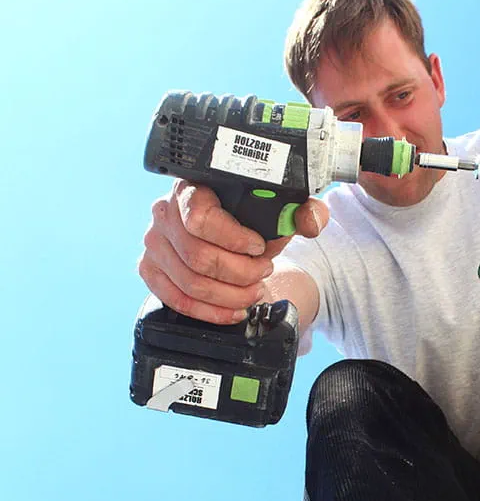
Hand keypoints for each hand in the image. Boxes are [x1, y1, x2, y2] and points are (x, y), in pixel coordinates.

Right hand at [138, 180, 327, 322]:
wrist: (228, 226)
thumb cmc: (248, 214)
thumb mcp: (278, 206)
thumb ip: (301, 209)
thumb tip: (307, 220)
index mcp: (191, 188)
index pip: (201, 218)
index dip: (234, 240)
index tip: (258, 246)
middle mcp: (165, 213)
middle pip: (198, 257)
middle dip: (239, 273)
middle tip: (262, 273)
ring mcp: (154, 243)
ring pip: (190, 283)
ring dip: (229, 295)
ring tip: (253, 291)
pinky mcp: (150, 269)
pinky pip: (176, 300)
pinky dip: (210, 312)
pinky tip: (233, 310)